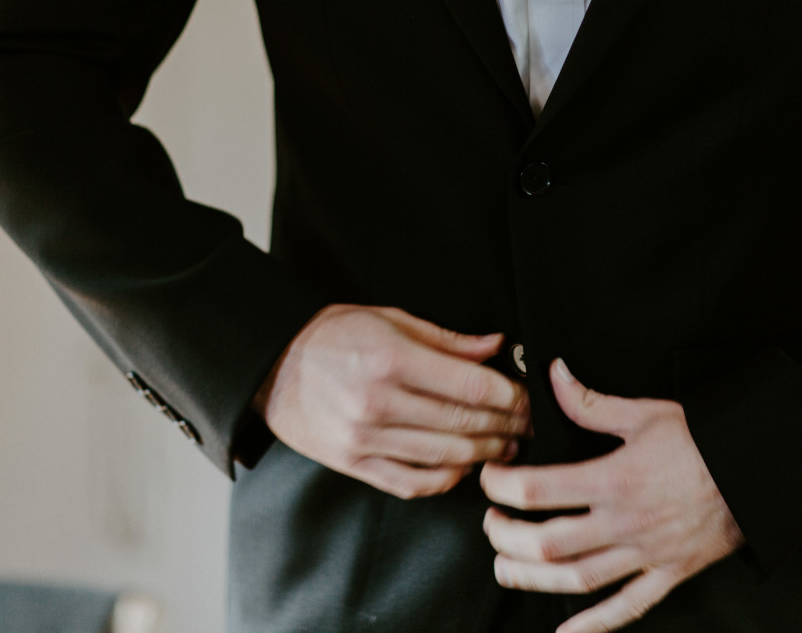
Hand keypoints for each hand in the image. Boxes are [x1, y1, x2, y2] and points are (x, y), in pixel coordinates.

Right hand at [254, 304, 529, 498]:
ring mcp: (365, 440)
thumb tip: (495, 348)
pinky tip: (465, 465)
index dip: (510, 396)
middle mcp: (378, 404)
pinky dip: (448, 477)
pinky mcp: (354, 465)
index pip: (470, 388)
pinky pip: (415, 482)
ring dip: (486, 453)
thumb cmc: (332, 335)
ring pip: (447, 457)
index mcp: (390, 361)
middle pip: (464, 424)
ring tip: (507, 445)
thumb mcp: (389, 319)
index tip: (529, 396)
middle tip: (528, 423)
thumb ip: (446, 339)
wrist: (272, 365)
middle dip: (507, 426)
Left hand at [479, 359, 741, 632]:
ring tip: (505, 568)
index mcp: (615, 478)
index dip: (502, 486)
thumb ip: (591, 402)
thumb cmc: (704, 439)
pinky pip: (627, 607)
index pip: (540, 489)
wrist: (759, 469)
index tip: (490, 479)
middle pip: (548, 542)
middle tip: (491, 524)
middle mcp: (625, 522)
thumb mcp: (645, 413)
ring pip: (577, 579)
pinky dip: (594, 625)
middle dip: (507, 536)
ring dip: (532, 578)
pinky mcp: (668, 574)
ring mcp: (646, 554)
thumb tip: (555, 375)